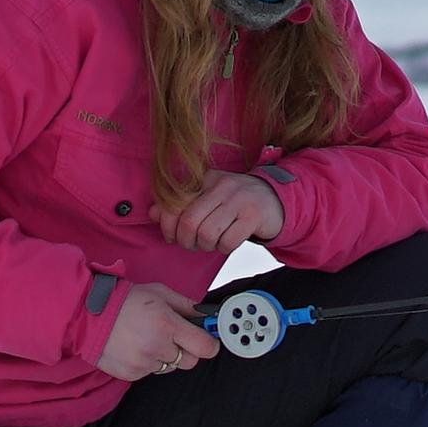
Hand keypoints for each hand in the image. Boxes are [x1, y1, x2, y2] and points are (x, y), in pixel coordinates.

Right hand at [97, 282, 221, 382]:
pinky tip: (136, 347)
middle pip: (190, 361)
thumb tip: (204, 314)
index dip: (210, 344)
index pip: (205, 347)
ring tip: (149, 339)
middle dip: (187, 349)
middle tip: (175, 336)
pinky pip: (152, 372)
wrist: (87, 315)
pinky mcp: (132, 374)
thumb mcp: (158, 292)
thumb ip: (185, 304)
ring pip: (170, 367)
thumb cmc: (122, 300)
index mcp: (167, 325)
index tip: (209, 339)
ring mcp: (144, 363)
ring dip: (166, 356)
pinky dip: (149, 362)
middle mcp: (157, 347)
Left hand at [158, 169, 284, 252]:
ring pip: (207, 233)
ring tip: (212, 242)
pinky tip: (228, 241)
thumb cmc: (235, 202)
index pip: (174, 203)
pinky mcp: (253, 216)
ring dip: (206, 246)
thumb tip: (153, 213)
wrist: (274, 200)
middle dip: (187, 241)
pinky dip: (224, 247)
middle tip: (193, 244)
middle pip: (189, 222)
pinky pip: (228, 241)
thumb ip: (179, 205)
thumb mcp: (206, 198)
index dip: (168, 225)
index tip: (172, 236)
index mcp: (206, 179)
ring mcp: (239, 199)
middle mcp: (221, 185)